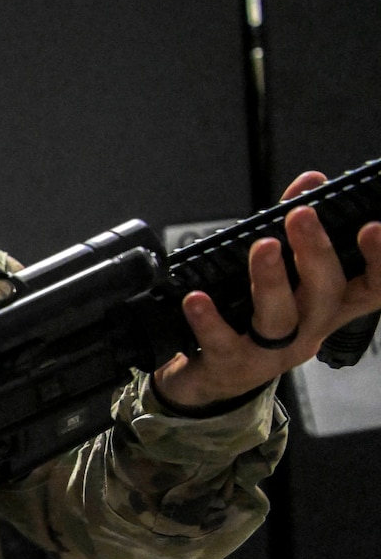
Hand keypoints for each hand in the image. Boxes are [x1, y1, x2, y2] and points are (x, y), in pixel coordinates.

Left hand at [152, 171, 380, 408]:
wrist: (216, 378)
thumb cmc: (255, 317)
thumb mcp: (284, 273)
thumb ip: (295, 227)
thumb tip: (311, 180)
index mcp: (331, 306)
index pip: (374, 286)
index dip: (380, 259)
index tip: (372, 226)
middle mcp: (310, 330)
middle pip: (326, 293)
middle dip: (316, 252)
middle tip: (302, 215)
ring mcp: (273, 352)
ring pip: (280, 318)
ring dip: (271, 279)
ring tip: (263, 246)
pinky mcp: (232, 365)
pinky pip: (223, 342)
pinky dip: (209, 320)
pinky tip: (197, 298)